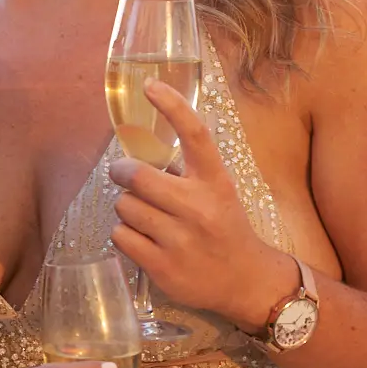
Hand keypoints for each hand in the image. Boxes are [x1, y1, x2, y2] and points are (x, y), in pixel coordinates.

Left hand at [107, 80, 295, 330]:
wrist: (245, 281)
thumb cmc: (225, 229)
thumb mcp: (218, 193)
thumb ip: (186, 173)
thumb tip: (137, 152)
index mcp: (215, 182)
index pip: (195, 135)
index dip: (172, 106)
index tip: (150, 85)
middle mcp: (199, 207)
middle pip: (137, 175)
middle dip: (121, 171)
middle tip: (123, 174)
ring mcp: (180, 239)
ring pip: (124, 207)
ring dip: (126, 208)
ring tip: (144, 216)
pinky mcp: (162, 266)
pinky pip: (120, 236)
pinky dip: (124, 234)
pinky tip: (143, 239)